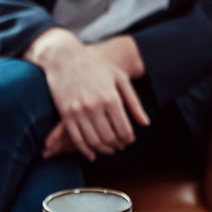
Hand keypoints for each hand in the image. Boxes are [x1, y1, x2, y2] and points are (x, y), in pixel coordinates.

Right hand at [24, 28, 150, 160]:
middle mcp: (94, 107)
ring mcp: (78, 111)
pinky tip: (92, 154)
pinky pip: (76, 139)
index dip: (129, 138)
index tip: (130, 140)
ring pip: (93, 141)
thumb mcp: (120, 79)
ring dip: (103, 149)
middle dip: (118, 145)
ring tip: (110, 149)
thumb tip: (146, 123)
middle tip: (121, 145)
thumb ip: (134, 103)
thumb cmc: (97, 67)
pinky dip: (85, 150)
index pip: (124, 129)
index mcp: (111, 98)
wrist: (65, 58)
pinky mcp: (65, 114)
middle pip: (109, 138)